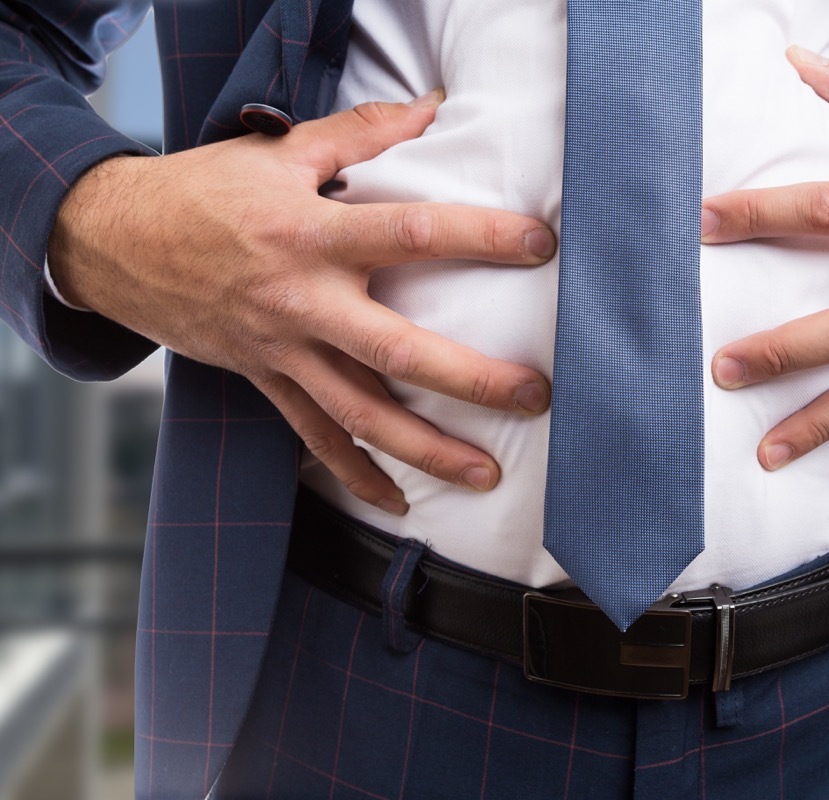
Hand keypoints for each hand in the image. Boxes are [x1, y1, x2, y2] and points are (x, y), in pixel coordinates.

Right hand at [48, 93, 556, 513]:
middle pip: (395, 350)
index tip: (540, 244)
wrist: (112, 242)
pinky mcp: (264, 379)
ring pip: (360, 414)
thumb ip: (360, 133)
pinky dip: (354, 473)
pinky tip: (398, 502)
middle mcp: (301, 301)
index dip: (480, 237)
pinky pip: (313, 437)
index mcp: (311, 235)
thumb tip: (432, 106)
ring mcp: (282, 350)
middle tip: (533, 396)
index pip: (411, 234)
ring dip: (426, 450)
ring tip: (485, 474)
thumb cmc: (203, 192)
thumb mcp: (278, 151)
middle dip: (470, 379)